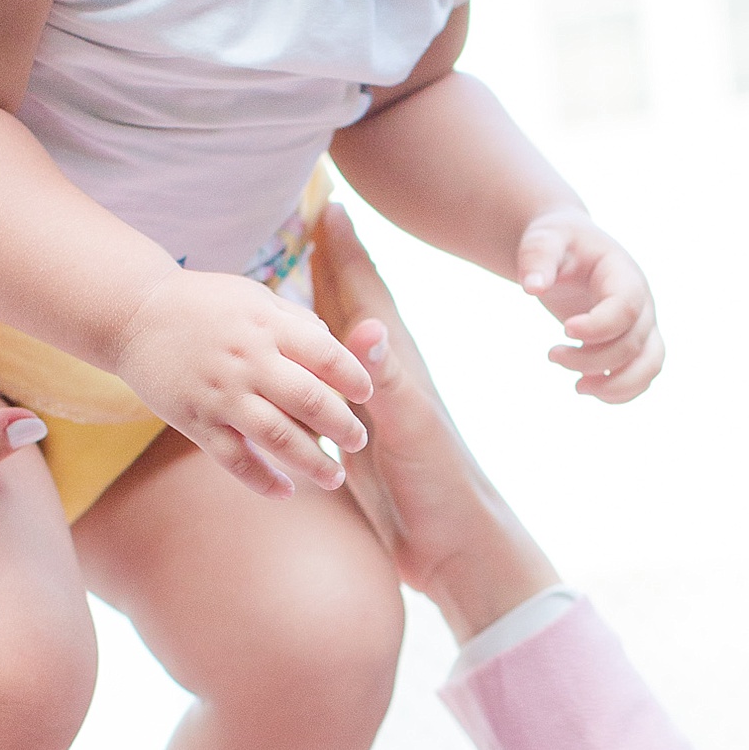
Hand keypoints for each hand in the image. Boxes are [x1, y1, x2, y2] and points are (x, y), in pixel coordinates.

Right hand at [112, 270, 372, 496]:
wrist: (131, 313)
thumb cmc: (202, 301)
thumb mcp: (254, 297)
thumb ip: (296, 320)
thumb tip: (336, 345)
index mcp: (268, 326)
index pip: (326, 356)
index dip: (354, 378)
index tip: (367, 395)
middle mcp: (248, 360)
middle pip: (310, 401)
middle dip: (342, 426)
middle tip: (358, 442)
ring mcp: (221, 394)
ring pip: (278, 437)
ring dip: (312, 462)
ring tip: (335, 478)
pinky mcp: (195, 420)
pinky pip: (234, 459)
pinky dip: (262, 480)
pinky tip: (286, 492)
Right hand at [311, 206, 559, 640]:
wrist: (456, 544)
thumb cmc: (442, 484)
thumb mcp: (412, 428)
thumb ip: (388, 378)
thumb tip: (362, 326)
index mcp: (396, 365)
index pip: (366, 294)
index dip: (346, 252)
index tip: (329, 205)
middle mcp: (383, 379)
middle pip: (349, 310)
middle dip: (330, 266)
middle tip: (308, 221)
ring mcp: (369, 410)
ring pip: (334, 350)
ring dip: (316, 315)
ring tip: (292, 282)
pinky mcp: (357, 443)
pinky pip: (326, 393)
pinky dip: (310, 373)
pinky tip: (295, 371)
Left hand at [516, 213, 663, 402]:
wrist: (570, 248)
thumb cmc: (558, 242)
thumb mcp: (544, 240)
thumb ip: (537, 258)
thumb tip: (532, 287)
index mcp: (624, 274)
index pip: (625, 308)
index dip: (598, 327)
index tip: (564, 330)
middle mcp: (642, 302)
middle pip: (632, 344)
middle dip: (591, 359)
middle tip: (551, 354)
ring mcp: (643, 324)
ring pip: (649, 366)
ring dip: (615, 385)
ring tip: (577, 387)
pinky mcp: (635, 342)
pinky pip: (643, 375)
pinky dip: (620, 392)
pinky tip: (587, 387)